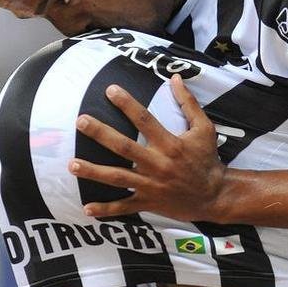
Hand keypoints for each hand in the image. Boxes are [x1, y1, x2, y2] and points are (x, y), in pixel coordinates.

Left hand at [68, 75, 228, 220]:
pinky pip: (124, 207)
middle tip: (81, 121)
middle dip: (101, 134)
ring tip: (72, 164)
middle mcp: (157, 164)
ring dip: (94, 171)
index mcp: (170, 144)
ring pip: (118, 177)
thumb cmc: (208, 159)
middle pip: (124, 147)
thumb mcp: (204, 128)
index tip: (109, 90)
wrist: (215, 195)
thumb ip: (188, 103)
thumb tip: (175, 77)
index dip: (127, 104)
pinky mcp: (148, 202)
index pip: (144, 120)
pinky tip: (87, 208)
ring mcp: (150, 185)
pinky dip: (106, 209)